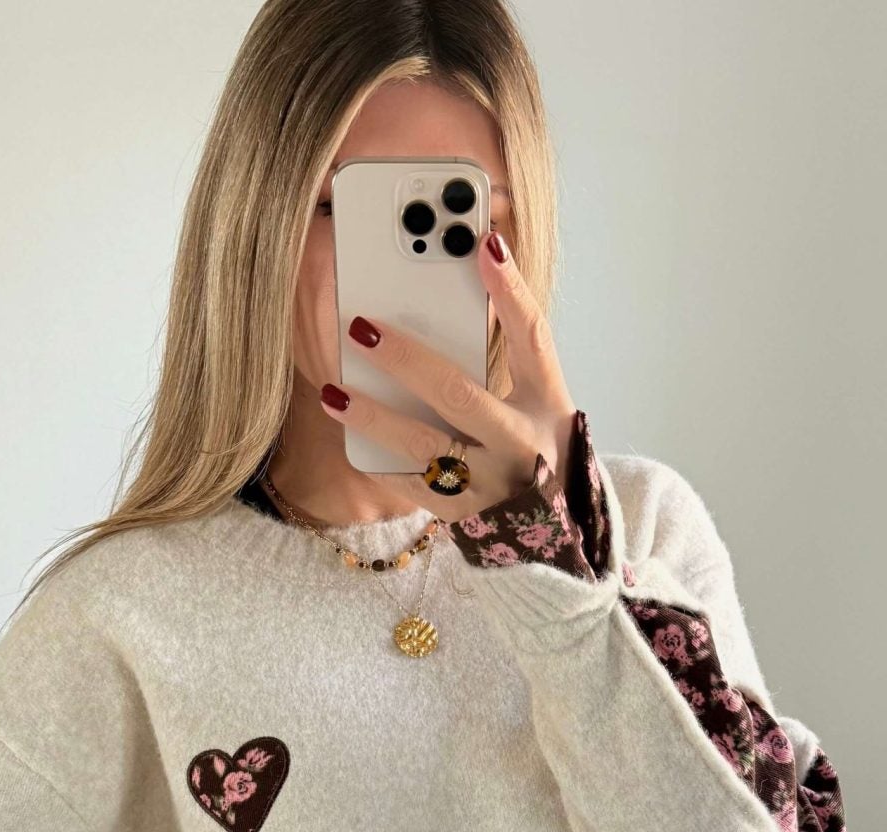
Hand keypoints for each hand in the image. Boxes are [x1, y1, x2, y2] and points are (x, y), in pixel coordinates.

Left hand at [319, 229, 576, 519]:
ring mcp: (488, 486)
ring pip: (423, 446)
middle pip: (458, 394)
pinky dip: (377, 458)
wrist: (553, 532)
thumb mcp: (541, 399)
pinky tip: (347, 433)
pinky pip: (409, 484)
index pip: (532, 338)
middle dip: (406, 359)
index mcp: (546, 404)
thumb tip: (472, 279)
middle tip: (361, 328)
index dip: (510, 291)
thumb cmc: (538, 448)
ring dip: (373, 417)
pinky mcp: (460, 516)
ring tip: (333, 392)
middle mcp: (520, 445)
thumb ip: (512, 349)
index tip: (484, 244)